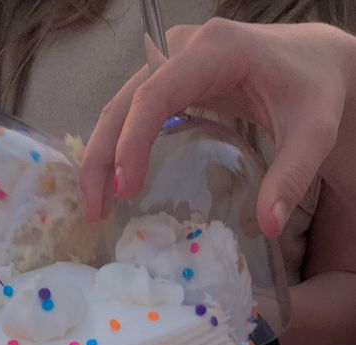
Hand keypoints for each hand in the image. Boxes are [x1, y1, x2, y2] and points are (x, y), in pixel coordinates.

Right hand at [81, 20, 354, 236]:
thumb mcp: (313, 135)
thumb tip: (269, 227)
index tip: (126, 188)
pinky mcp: (172, 79)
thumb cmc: (315, 92)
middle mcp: (185, 48)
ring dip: (103, 154)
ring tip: (97, 205)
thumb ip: (292, 177)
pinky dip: (119, 146)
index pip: (158, 93)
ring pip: (121, 106)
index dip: (134, 140)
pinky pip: (134, 111)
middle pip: (125, 100)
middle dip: (103, 155)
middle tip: (95, 210)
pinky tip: (114, 182)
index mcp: (216, 50)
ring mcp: (173, 61)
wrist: (318, 62)